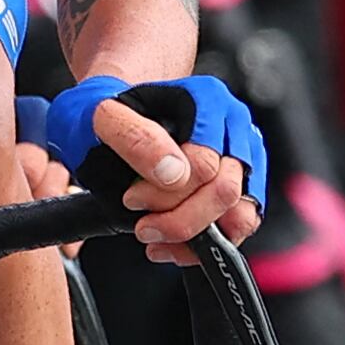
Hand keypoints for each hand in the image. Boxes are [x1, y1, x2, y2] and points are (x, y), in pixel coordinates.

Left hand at [27, 75, 263, 254]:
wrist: (117, 115)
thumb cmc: (111, 114)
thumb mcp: (101, 114)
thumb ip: (134, 137)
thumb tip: (173, 173)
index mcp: (207, 100)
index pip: (204, 163)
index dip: (165, 193)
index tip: (132, 199)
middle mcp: (233, 125)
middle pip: (225, 190)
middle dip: (179, 220)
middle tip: (143, 227)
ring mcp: (243, 156)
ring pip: (239, 213)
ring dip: (194, 236)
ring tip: (156, 237)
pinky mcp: (243, 186)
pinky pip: (239, 226)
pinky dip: (205, 244)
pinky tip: (172, 244)